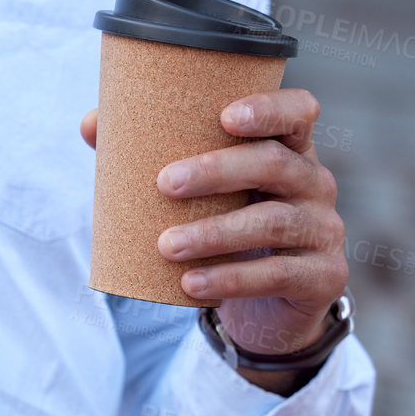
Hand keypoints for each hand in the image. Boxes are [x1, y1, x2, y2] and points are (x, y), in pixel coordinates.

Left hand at [80, 89, 348, 393]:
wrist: (266, 307)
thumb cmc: (228, 230)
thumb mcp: (202, 195)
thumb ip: (152, 157)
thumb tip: (91, 125)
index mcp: (289, 151)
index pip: (298, 112)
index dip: (270, 109)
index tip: (225, 116)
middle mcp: (315, 183)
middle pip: (275, 163)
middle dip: (218, 170)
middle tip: (164, 184)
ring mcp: (323, 230)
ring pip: (273, 222)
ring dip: (215, 232)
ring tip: (166, 245)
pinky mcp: (322, 277)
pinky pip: (277, 274)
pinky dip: (230, 278)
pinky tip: (191, 283)